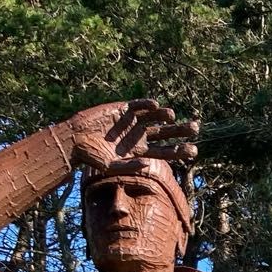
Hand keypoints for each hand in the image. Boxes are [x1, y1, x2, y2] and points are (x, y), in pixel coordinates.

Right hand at [61, 99, 198, 172]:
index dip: (178, 151)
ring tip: (172, 115)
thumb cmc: (91, 157)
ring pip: (154, 118)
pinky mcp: (122, 109)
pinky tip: (155, 105)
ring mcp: (132, 122)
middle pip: (165, 133)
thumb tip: (147, 165)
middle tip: (196, 127)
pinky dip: (146, 105)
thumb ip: (130, 166)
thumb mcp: (111, 166)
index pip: (164, 152)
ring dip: (164, 116)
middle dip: (180, 131)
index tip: (193, 151)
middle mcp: (140, 136)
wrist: (74, 140)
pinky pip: (138, 106)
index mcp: (140, 152)